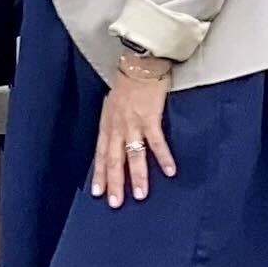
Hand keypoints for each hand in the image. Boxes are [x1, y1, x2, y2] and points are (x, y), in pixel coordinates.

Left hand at [89, 59, 175, 207]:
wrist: (140, 63)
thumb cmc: (128, 85)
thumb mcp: (113, 106)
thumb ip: (114, 126)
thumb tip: (115, 144)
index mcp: (108, 124)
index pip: (101, 154)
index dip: (99, 173)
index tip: (97, 193)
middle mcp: (118, 125)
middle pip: (114, 158)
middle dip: (114, 182)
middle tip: (115, 203)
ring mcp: (133, 122)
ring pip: (133, 154)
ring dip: (137, 175)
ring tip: (140, 195)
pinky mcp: (150, 117)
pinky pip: (156, 141)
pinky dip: (163, 157)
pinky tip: (170, 171)